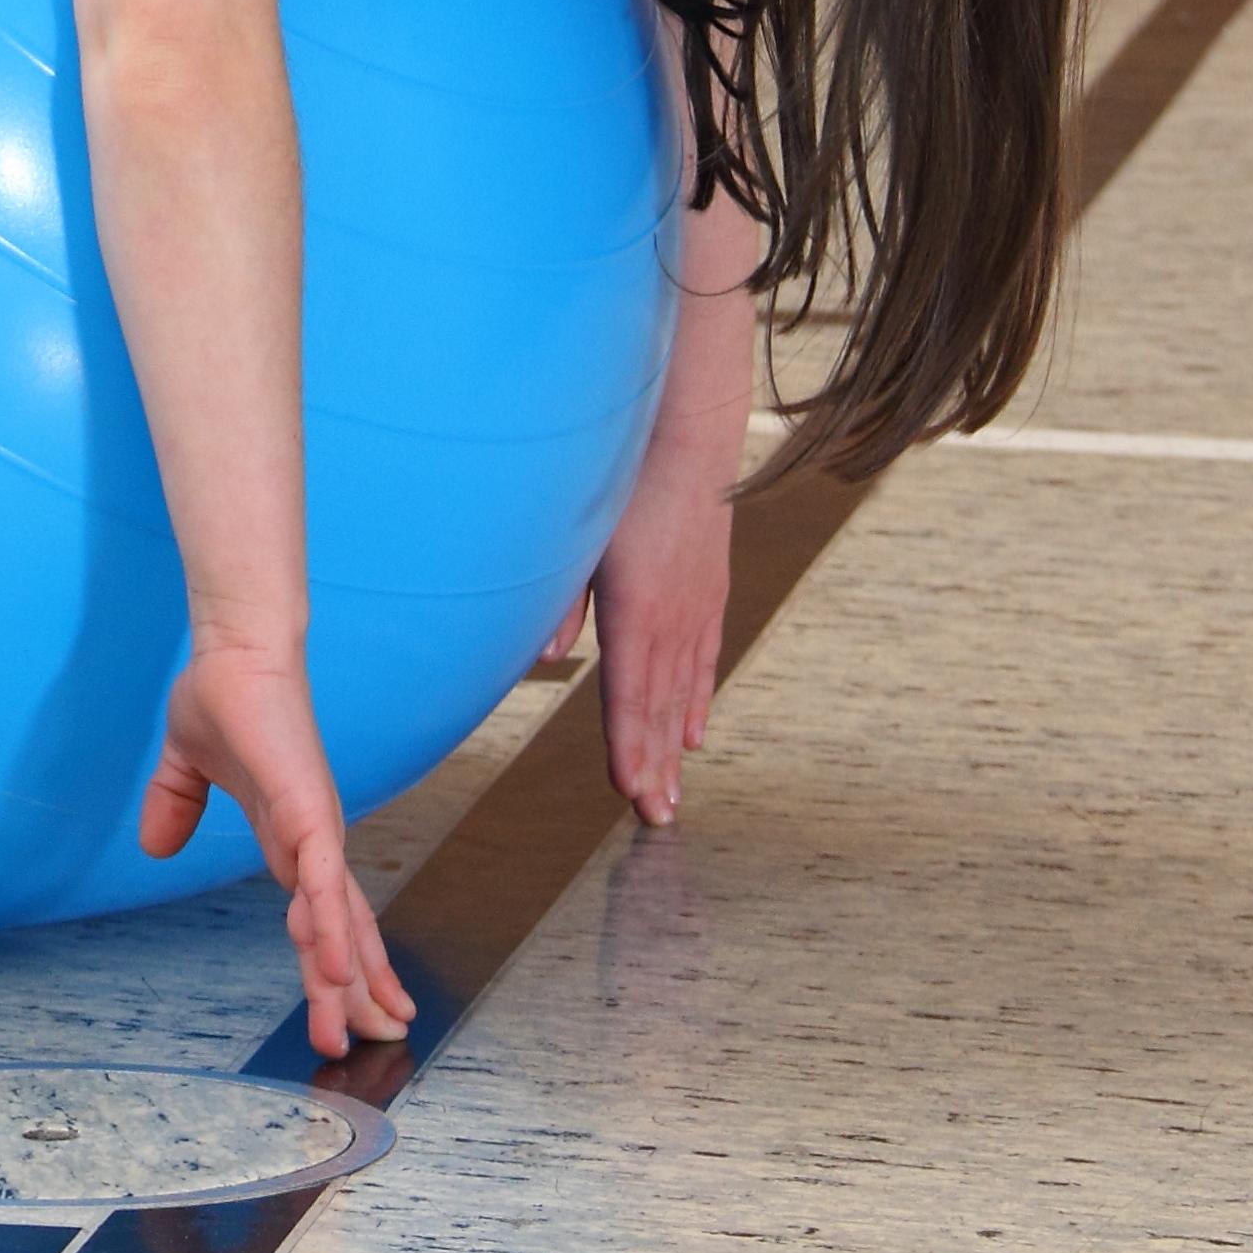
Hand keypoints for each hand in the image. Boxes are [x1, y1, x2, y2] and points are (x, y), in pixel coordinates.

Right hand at [141, 643, 415, 1059]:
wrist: (234, 650)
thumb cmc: (223, 695)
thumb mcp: (186, 765)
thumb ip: (175, 804)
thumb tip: (155, 846)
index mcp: (289, 837)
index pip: (319, 914)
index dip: (334, 962)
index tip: (350, 1010)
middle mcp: (313, 842)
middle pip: (341, 932)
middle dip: (357, 990)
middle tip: (374, 1043)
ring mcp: (314, 829)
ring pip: (336, 919)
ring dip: (348, 975)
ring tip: (363, 1027)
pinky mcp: (306, 810)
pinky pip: (318, 880)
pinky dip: (327, 924)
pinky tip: (332, 964)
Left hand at [582, 454, 730, 825]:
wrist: (687, 435)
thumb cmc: (620, 480)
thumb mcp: (579, 533)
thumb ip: (559, 597)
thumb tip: (543, 657)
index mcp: (636, 606)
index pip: (629, 693)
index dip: (630, 746)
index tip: (630, 791)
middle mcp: (673, 615)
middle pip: (660, 704)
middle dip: (655, 764)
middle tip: (656, 818)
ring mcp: (697, 605)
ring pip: (684, 689)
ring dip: (674, 744)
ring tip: (672, 792)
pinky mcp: (709, 591)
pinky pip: (703, 659)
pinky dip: (696, 700)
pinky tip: (693, 733)